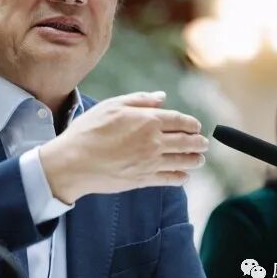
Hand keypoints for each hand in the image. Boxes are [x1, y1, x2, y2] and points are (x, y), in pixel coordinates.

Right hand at [39, 91, 207, 202]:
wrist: (73, 162)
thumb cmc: (89, 131)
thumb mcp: (111, 106)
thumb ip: (139, 101)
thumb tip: (161, 97)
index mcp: (148, 120)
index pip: (180, 121)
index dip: (191, 124)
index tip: (195, 126)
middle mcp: (154, 142)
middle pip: (187, 142)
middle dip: (198, 142)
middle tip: (203, 143)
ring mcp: (150, 163)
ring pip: (183, 162)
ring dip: (195, 160)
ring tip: (199, 159)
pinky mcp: (144, 179)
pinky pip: (170, 179)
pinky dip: (181, 177)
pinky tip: (184, 176)